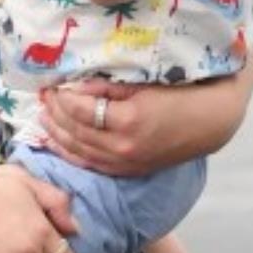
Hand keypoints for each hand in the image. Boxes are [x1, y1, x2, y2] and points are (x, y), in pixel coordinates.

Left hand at [39, 71, 252, 173]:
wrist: (210, 123)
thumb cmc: (181, 93)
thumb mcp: (144, 82)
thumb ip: (107, 86)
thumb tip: (74, 86)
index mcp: (128, 121)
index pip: (81, 110)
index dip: (62, 97)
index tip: (50, 85)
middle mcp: (123, 147)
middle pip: (75, 131)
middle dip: (54, 114)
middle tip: (42, 97)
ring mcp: (124, 162)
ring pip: (78, 151)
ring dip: (56, 133)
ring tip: (43, 117)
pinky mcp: (127, 171)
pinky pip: (89, 164)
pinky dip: (68, 153)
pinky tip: (55, 142)